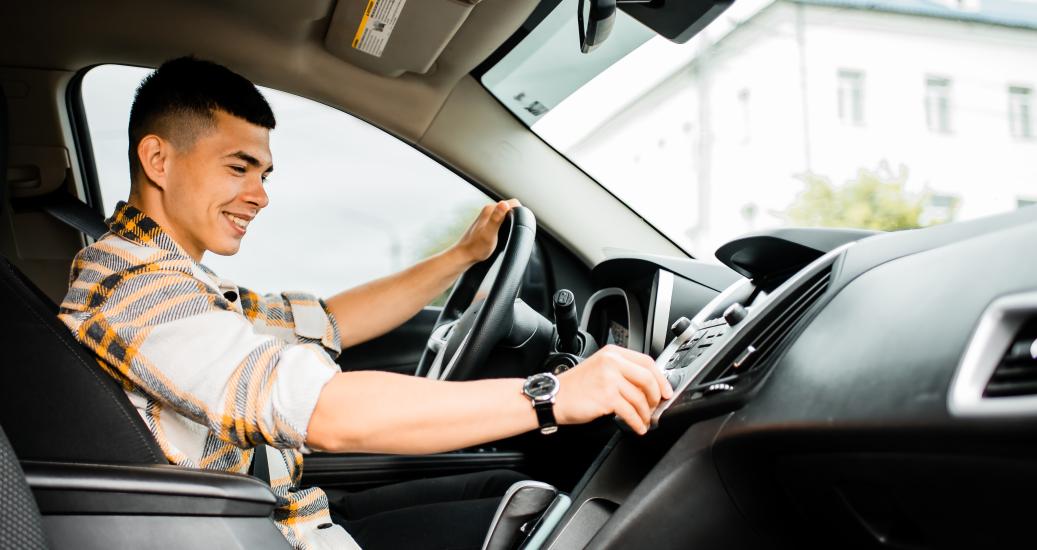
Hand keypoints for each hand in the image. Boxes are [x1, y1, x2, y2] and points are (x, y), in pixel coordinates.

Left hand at [453, 199, 520, 264]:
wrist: (464, 255)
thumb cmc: (476, 247)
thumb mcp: (489, 234)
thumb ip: (496, 219)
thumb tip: (504, 204)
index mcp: (490, 209)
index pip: (513, 203)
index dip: (521, 212)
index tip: (520, 224)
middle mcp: (489, 210)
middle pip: (511, 208)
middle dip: (517, 217)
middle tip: (517, 231)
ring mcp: (488, 217)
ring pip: (506, 214)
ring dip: (512, 221)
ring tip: (511, 234)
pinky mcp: (487, 223)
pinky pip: (501, 220)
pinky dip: (506, 226)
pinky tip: (504, 235)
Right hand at [554, 345, 672, 434]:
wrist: (554, 398)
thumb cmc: (575, 387)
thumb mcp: (599, 368)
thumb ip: (621, 371)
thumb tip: (647, 385)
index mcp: (612, 353)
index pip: (646, 361)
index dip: (660, 378)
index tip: (666, 390)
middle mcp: (612, 363)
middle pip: (647, 378)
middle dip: (656, 396)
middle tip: (656, 406)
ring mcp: (609, 379)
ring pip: (640, 398)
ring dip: (646, 413)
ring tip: (644, 420)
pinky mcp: (607, 397)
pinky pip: (631, 412)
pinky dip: (638, 422)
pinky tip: (638, 426)